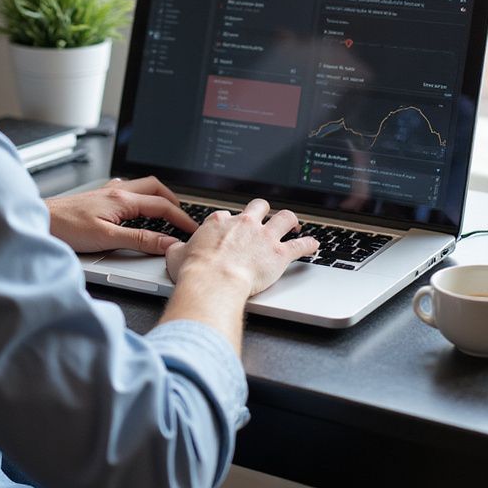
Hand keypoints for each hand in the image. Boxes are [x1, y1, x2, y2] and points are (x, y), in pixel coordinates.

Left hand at [45, 176, 196, 253]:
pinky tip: (134, 209)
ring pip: (141, 187)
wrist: (39, 221)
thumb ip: (139, 241)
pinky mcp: (98, 198)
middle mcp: (116, 191)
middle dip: (173, 201)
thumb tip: (166, 243)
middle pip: (155, 188)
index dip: (182, 218)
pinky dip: (138, 198)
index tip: (193, 230)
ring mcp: (106, 193)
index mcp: (122, 199)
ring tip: (165, 213)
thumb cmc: (66, 228)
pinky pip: (126, 192)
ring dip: (156, 197)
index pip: (162, 206)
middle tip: (182, 218)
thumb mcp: (108, 239)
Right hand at [164, 198, 317, 298]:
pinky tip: (314, 245)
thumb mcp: (176, 256)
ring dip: (291, 220)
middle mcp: (244, 224)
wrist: (214, 281)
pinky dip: (309, 244)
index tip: (231, 230)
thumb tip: (173, 250)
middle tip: (266, 218)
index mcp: (219, 222)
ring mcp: (263, 237)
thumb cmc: (195, 271)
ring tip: (295, 223)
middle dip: (263, 210)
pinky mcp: (279, 253)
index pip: (227, 215)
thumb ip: (177, 250)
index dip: (230, 222)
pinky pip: (300, 245)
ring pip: (284, 218)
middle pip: (258, 207)